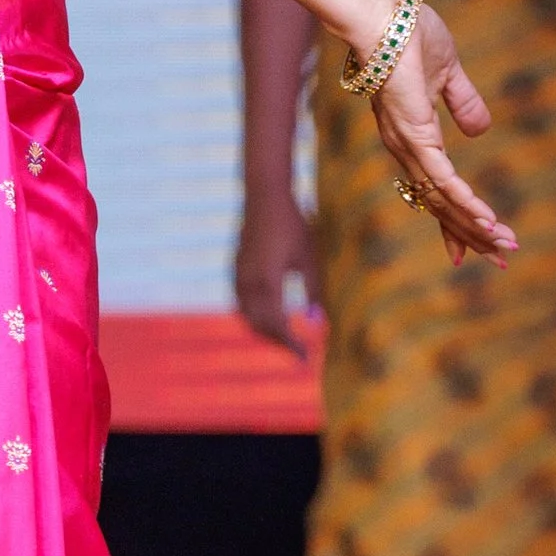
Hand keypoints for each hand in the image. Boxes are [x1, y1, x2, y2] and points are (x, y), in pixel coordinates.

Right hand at [236, 196, 323, 353]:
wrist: (264, 197)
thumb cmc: (292, 225)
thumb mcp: (309, 258)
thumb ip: (313, 290)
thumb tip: (319, 321)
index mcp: (267, 284)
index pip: (278, 326)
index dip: (291, 345)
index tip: (305, 358)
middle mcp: (248, 284)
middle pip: (260, 326)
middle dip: (279, 342)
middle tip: (299, 351)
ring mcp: (238, 276)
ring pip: (247, 317)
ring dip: (265, 331)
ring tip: (285, 338)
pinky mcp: (236, 269)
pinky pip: (241, 303)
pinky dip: (255, 316)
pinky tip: (268, 316)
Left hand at [368, 0, 514, 269]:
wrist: (384, 14)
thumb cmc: (408, 34)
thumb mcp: (448, 72)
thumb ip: (463, 102)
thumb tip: (480, 131)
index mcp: (412, 137)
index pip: (436, 190)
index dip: (457, 219)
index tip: (475, 245)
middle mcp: (405, 150)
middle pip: (440, 205)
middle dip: (472, 234)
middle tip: (501, 259)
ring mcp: (407, 145)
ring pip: (442, 199)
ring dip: (475, 224)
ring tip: (504, 246)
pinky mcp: (414, 136)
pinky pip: (442, 178)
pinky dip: (464, 200)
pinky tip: (486, 218)